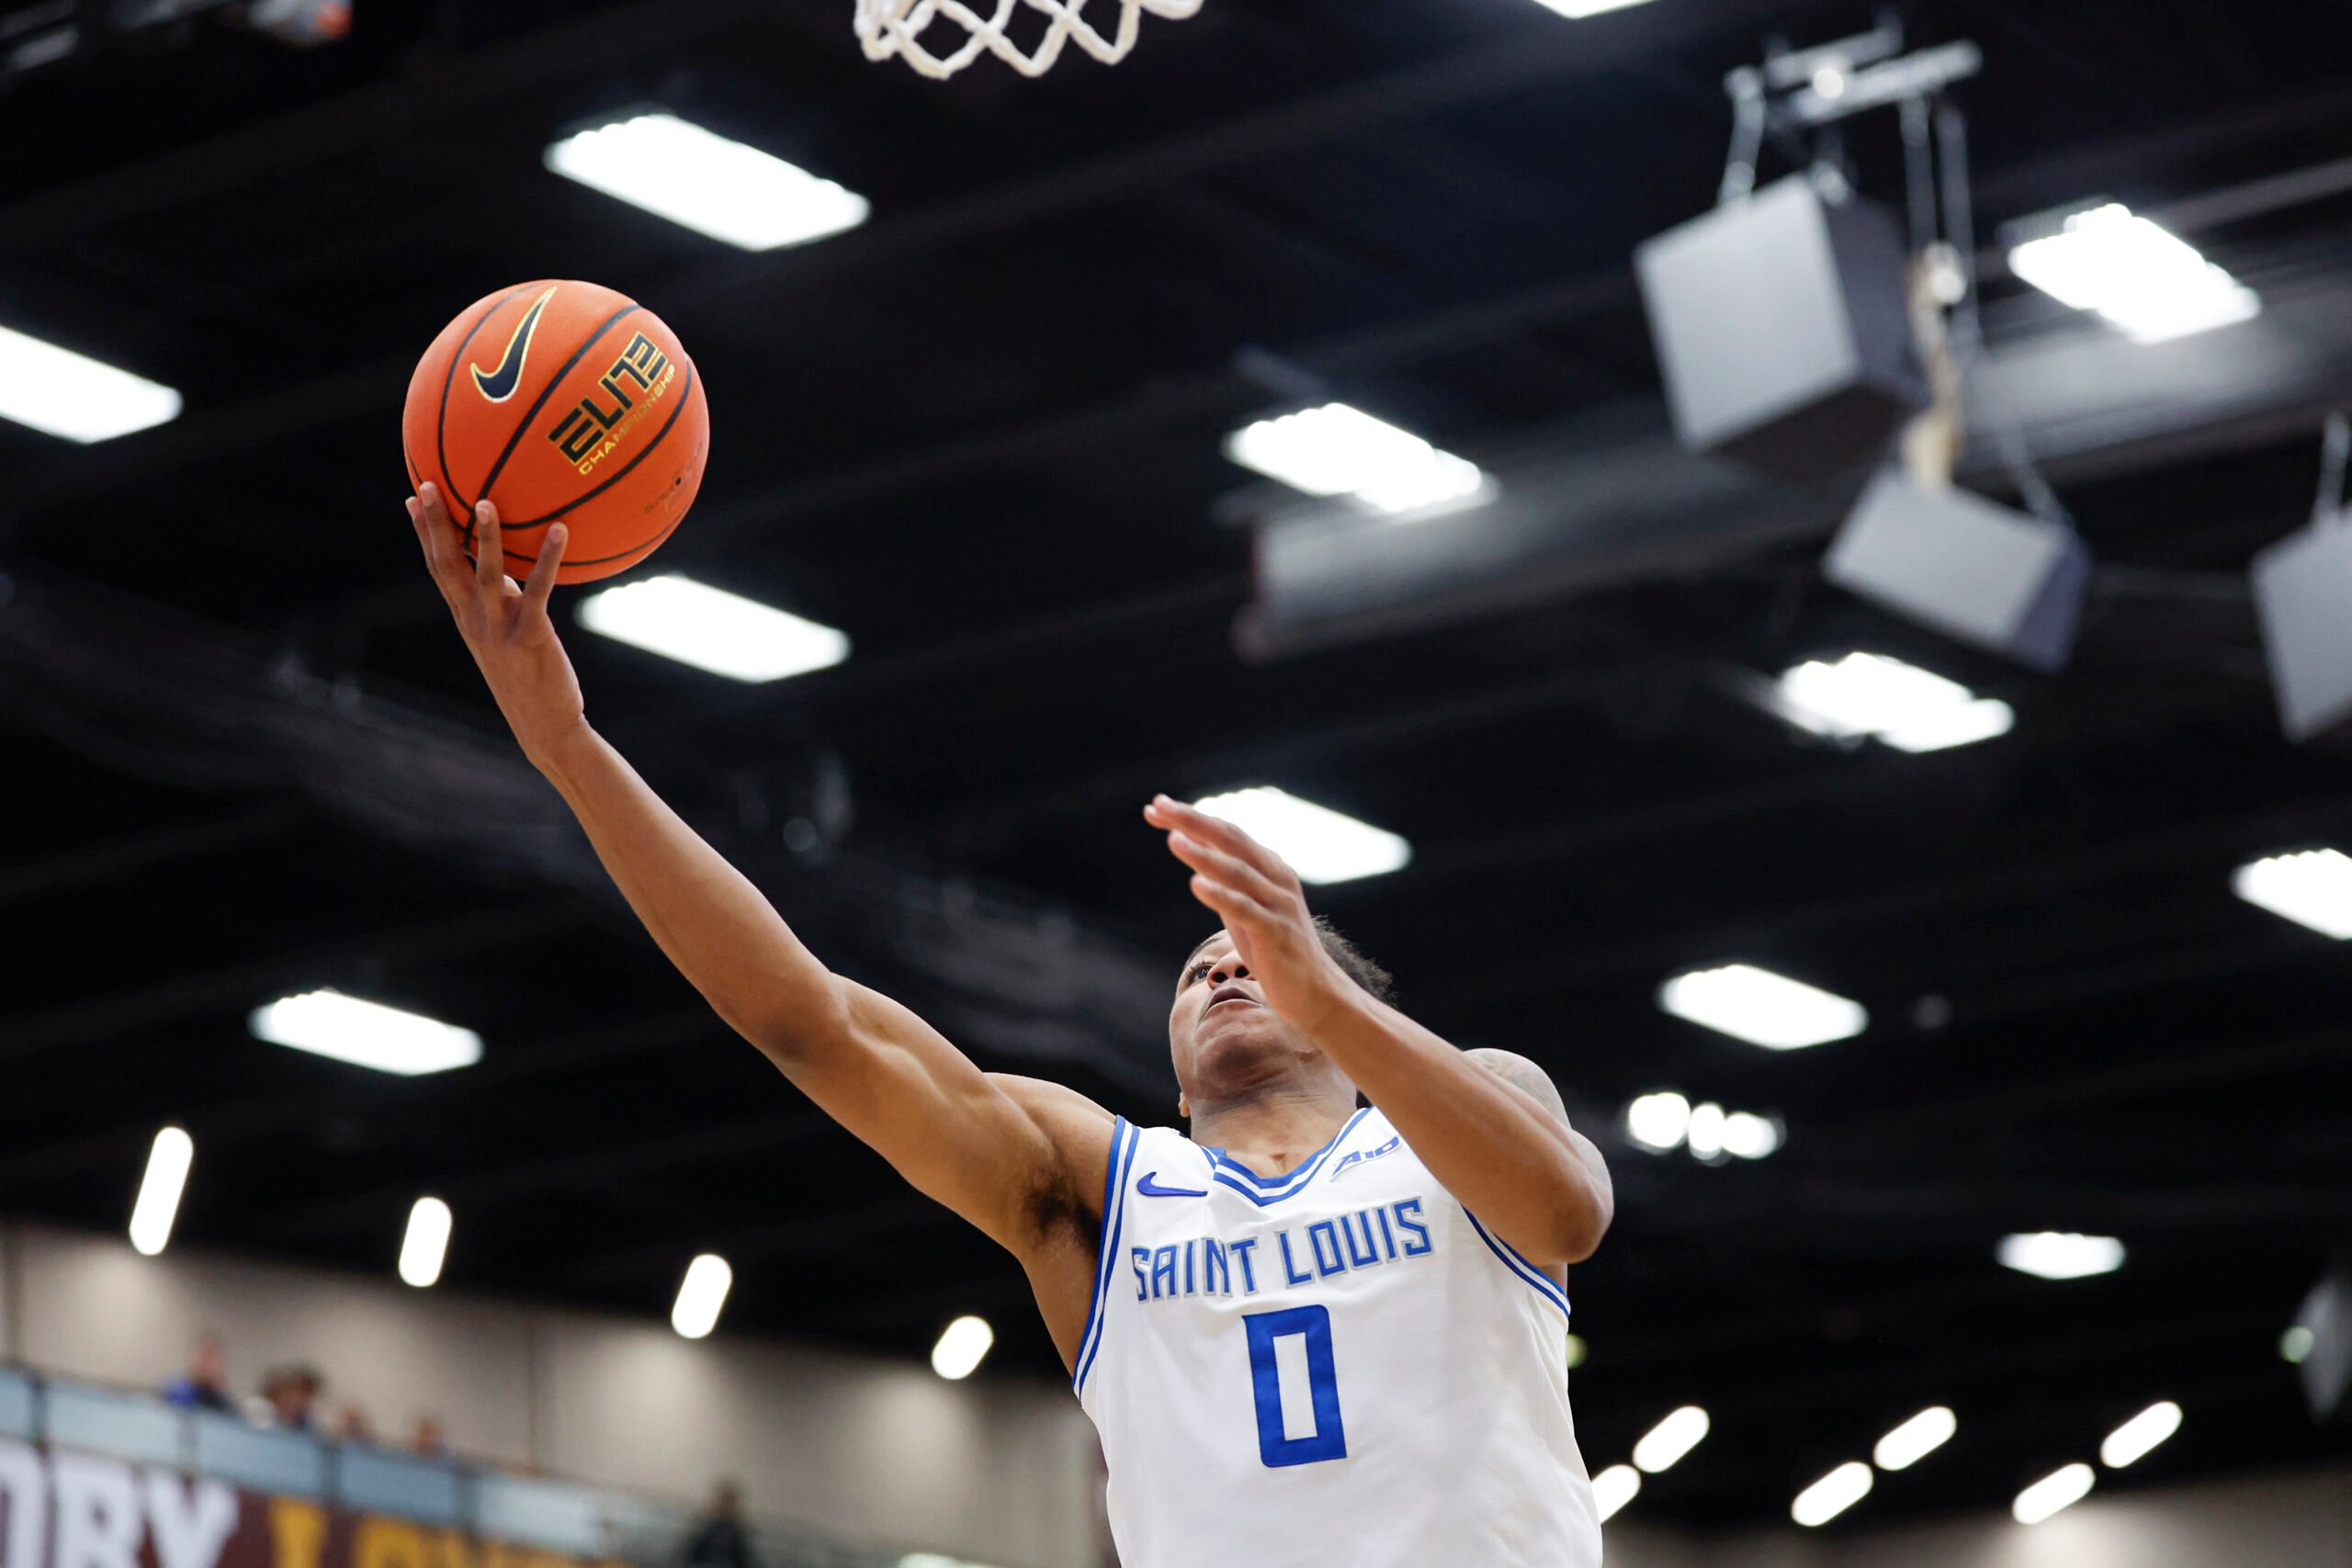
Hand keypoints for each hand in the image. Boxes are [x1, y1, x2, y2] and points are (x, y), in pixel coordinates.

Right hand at [408, 482, 586, 765]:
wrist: (545, 726)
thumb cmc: (530, 677)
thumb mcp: (508, 635)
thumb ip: (505, 601)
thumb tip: (511, 569)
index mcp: (466, 617)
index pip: (438, 568)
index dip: (423, 532)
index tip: (412, 495)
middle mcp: (474, 621)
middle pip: (447, 565)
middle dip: (434, 524)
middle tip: (426, 484)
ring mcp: (499, 630)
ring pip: (486, 575)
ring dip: (485, 536)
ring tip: (485, 499)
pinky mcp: (530, 637)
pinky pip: (539, 591)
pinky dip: (548, 559)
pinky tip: (561, 530)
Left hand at [1145, 794, 1357, 1033]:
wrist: (1316, 992)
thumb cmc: (1275, 947)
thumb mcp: (1244, 906)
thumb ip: (1223, 878)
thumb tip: (1191, 848)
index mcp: (1270, 866)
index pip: (1226, 832)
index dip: (1191, 818)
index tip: (1155, 806)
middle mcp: (1276, 878)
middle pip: (1231, 839)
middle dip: (1193, 821)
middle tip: (1159, 805)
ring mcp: (1279, 904)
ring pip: (1237, 871)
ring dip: (1203, 854)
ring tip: (1172, 840)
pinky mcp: (1276, 933)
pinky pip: (1246, 910)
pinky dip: (1220, 895)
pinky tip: (1195, 884)